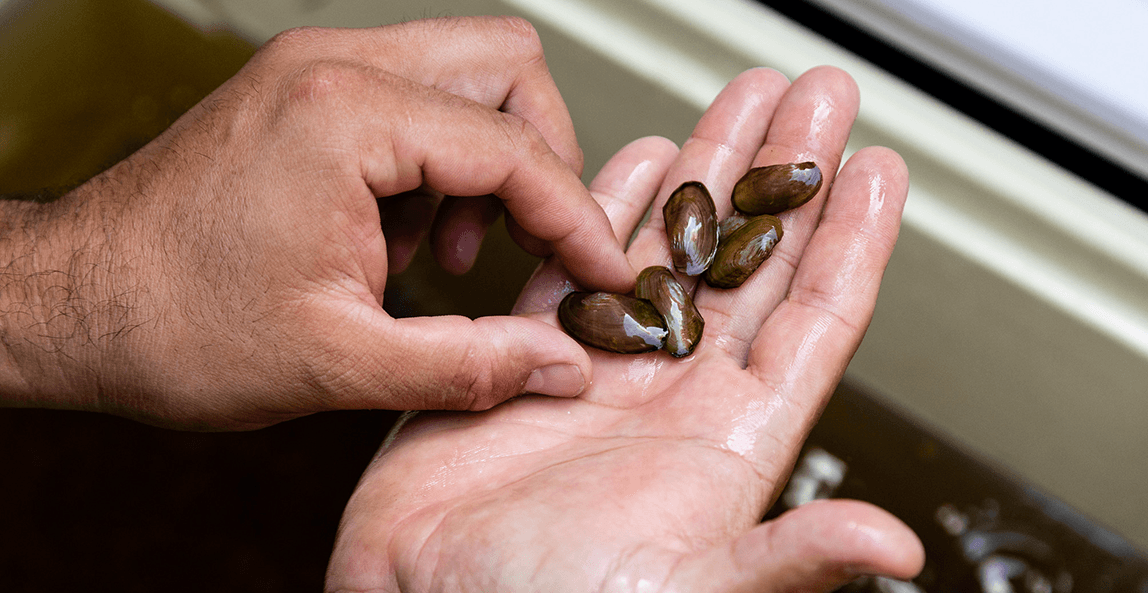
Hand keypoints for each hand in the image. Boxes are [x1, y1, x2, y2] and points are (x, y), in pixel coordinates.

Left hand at [0, 17, 631, 427]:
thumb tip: (560, 364)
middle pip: (507, 68)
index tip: (603, 274)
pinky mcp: (303, 91)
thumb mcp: (339, 362)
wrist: (71, 305)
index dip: (576, 219)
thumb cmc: (172, 323)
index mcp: (345, 118)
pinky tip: (401, 237)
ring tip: (447, 253)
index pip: (514, 150)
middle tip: (528, 247)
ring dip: (488, 160)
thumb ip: (470, 363)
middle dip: (540, 161)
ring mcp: (315, 71)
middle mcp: (334, 69)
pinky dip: (437, 160)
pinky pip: (414, 95)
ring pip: (466, 72)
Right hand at [325, 67, 923, 591]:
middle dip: (786, 174)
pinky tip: (641, 160)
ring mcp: (604, 374)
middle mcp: (674, 398)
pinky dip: (609, 208)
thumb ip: (784, 558)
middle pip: (752, 262)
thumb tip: (891, 543)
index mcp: (727, 445)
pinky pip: (580, 267)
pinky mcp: (527, 360)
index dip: (851, 243)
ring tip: (743, 103)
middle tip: (817, 98)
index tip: (876, 167)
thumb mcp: (685, 592)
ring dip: (708, 172)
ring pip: (671, 249)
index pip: (813, 322)